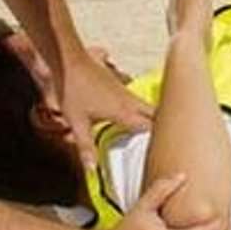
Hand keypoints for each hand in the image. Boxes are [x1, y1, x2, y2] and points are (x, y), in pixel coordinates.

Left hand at [53, 44, 153, 170]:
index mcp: (123, 112)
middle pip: (155, 113)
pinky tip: (127, 109)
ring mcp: (124, 89)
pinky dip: (136, 104)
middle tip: (162, 139)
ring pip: (145, 103)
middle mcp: (128, 100)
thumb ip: (85, 147)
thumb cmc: (72, 89)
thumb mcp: (77, 124)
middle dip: (161, 126)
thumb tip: (92, 168)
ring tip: (149, 128)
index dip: (157, 140)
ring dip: (150, 115)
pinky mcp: (117, 81)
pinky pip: (134, 95)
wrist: (68, 61)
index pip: (150, 128)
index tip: (160, 149)